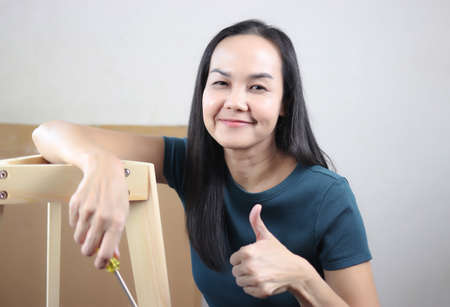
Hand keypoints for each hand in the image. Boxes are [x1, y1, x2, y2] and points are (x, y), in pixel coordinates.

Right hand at [69, 153, 128, 268]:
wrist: (104, 171)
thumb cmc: (116, 194)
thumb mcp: (122, 214)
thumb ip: (116, 236)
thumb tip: (112, 257)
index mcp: (117, 222)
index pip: (106, 252)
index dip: (102, 263)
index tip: (101, 265)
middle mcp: (102, 218)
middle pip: (88, 249)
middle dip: (90, 251)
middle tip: (92, 248)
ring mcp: (87, 211)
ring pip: (79, 238)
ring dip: (84, 237)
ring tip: (92, 225)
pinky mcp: (75, 205)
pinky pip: (74, 225)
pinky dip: (79, 224)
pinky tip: (87, 212)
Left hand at [230, 204, 310, 298]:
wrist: (295, 271)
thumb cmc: (279, 253)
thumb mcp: (267, 236)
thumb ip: (256, 222)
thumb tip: (256, 206)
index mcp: (247, 251)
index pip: (233, 259)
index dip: (242, 258)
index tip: (253, 258)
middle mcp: (250, 266)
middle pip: (235, 271)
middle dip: (244, 269)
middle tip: (258, 266)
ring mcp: (256, 279)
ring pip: (240, 282)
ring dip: (248, 279)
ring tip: (261, 273)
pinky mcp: (261, 291)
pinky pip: (248, 290)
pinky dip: (254, 288)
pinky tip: (264, 281)